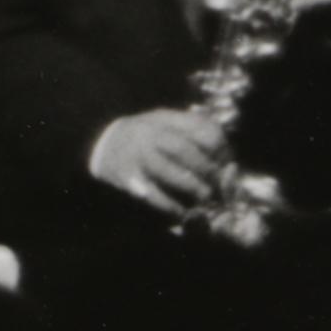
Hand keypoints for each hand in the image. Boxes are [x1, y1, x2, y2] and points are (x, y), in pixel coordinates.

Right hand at [89, 108, 229, 214]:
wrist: (102, 144)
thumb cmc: (145, 136)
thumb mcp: (167, 123)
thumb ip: (195, 135)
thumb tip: (229, 163)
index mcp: (165, 119)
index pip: (202, 130)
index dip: (221, 149)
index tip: (227, 163)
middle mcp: (150, 134)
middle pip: (186, 151)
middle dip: (207, 170)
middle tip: (218, 185)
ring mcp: (137, 155)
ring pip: (169, 171)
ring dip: (191, 187)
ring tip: (204, 197)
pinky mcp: (127, 177)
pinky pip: (152, 193)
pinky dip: (169, 205)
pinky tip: (180, 211)